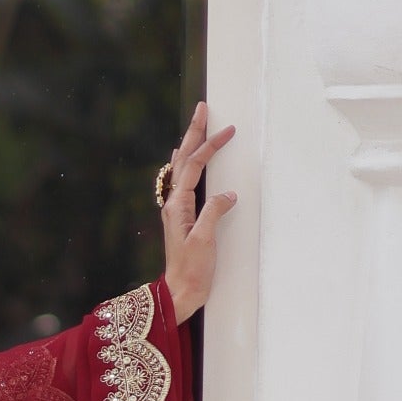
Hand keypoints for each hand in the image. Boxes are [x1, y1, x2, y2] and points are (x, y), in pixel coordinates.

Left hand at [159, 101, 236, 324]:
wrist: (180, 292)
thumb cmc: (192, 270)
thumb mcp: (204, 241)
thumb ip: (214, 214)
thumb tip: (227, 194)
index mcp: (177, 206)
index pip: (194, 166)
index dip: (210, 146)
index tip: (227, 130)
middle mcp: (174, 204)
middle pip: (183, 161)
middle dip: (194, 134)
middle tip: (203, 109)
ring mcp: (177, 210)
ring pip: (182, 169)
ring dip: (190, 145)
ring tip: (196, 126)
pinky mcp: (183, 218)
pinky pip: (183, 182)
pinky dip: (187, 165)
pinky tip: (185, 162)